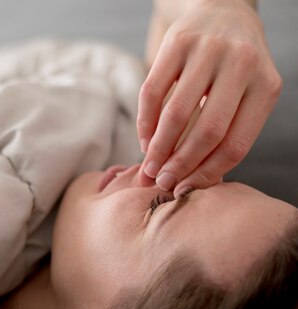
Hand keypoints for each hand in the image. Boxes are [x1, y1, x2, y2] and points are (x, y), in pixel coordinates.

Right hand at [137, 0, 281, 196]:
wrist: (222, 12)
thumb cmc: (233, 68)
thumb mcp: (245, 95)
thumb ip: (227, 133)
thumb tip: (198, 182)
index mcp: (266, 86)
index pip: (236, 144)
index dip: (207, 173)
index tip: (184, 189)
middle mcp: (242, 65)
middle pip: (208, 132)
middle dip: (180, 164)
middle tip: (162, 182)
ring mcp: (209, 51)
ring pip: (177, 114)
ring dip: (159, 147)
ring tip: (149, 166)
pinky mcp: (177, 43)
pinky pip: (153, 92)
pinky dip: (144, 122)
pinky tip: (144, 139)